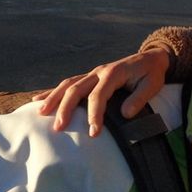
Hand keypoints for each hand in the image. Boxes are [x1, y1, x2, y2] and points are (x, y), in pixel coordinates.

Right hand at [33, 49, 171, 136]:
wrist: (151, 58)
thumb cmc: (152, 73)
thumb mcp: (153, 84)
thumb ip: (140, 98)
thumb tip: (126, 114)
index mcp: (113, 73)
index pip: (99, 95)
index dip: (94, 114)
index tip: (93, 132)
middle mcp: (99, 71)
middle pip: (76, 89)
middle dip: (66, 109)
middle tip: (59, 128)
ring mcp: (93, 73)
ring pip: (68, 84)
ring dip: (54, 98)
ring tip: (42, 114)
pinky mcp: (90, 76)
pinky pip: (69, 83)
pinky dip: (53, 91)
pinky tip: (38, 99)